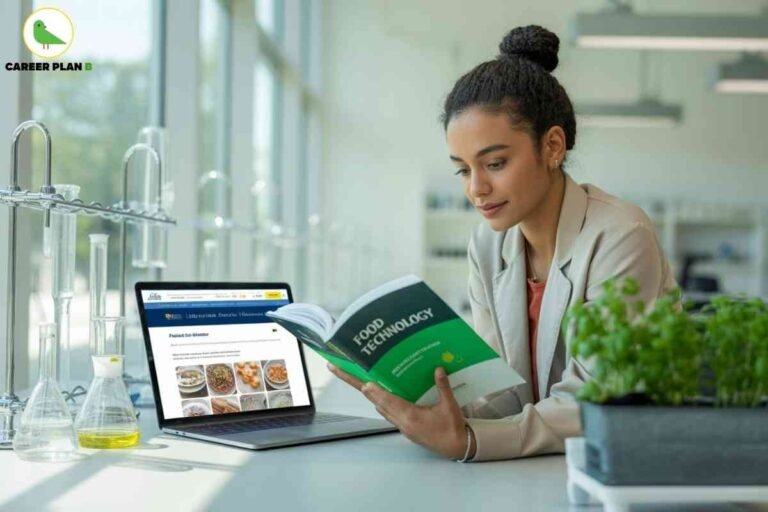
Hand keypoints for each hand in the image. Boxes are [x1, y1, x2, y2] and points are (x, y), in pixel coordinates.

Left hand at [328, 364, 472, 458]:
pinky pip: (389, 414)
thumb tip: (438, 369)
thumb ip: (442, 387)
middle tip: (348, 374)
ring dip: (372, 396)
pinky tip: (383, 396)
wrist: (457, 447)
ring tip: (362, 381)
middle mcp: (402, 422)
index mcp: (411, 417)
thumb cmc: (453, 428)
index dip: (374, 391)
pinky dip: (383, 403)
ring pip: (382, 409)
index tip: (362, 382)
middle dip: (364, 389)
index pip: (388, 401)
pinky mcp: (406, 429)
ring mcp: (402, 427)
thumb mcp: (450, 406)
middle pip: (378, 403)